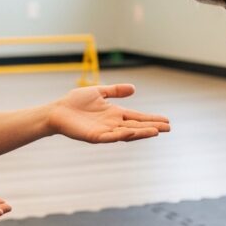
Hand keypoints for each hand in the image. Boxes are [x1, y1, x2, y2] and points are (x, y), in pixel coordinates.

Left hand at [47, 84, 170, 142]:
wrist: (57, 111)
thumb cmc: (75, 102)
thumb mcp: (99, 91)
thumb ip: (115, 91)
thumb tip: (133, 88)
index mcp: (115, 113)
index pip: (137, 117)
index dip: (151, 119)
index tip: (166, 120)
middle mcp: (113, 124)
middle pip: (137, 126)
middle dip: (152, 127)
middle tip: (168, 128)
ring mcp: (105, 131)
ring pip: (127, 133)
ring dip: (142, 133)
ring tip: (156, 132)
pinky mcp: (95, 136)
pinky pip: (111, 137)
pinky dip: (122, 135)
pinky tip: (132, 132)